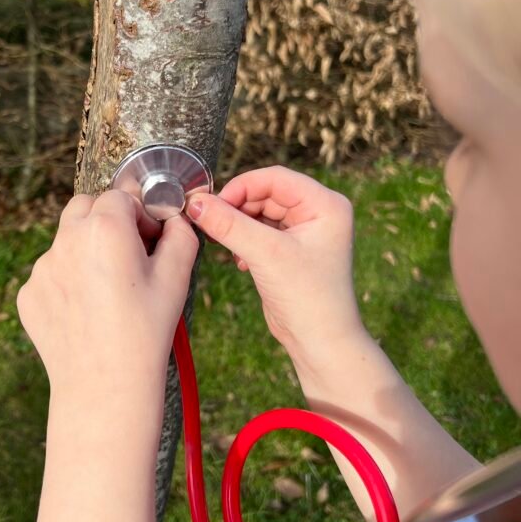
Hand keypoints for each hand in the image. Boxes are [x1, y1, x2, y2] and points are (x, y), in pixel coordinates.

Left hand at [17, 190, 198, 416]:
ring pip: (66, 241)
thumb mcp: (177, 278)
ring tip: (108, 292)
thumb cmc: (145, 331)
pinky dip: (68, 282)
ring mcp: (42, 268)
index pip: (121, 198)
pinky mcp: (29, 294)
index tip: (149, 240)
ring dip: (86, 251)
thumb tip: (174, 221)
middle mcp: (66, 240)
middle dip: (106, 221)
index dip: (139, 216)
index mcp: (105, 228)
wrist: (104, 385)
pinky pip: (51, 274)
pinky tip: (87, 312)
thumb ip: (180, 236)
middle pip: (84, 207)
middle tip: (127, 254)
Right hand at [186, 166, 362, 354]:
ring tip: (228, 246)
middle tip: (211, 223)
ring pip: (260, 213)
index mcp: (325, 204)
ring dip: (239, 226)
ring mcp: (305, 232)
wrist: (321, 343)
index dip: (241, 187)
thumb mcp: (265, 254)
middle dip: (237, 208)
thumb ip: (228, 225)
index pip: (275, 178)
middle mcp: (319, 213)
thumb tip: (195, 203)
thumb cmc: (309, 298)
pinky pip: (260, 231)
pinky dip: (244, 240)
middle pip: (266, 193)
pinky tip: (240, 260)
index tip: (213, 204)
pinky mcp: (291, 250)